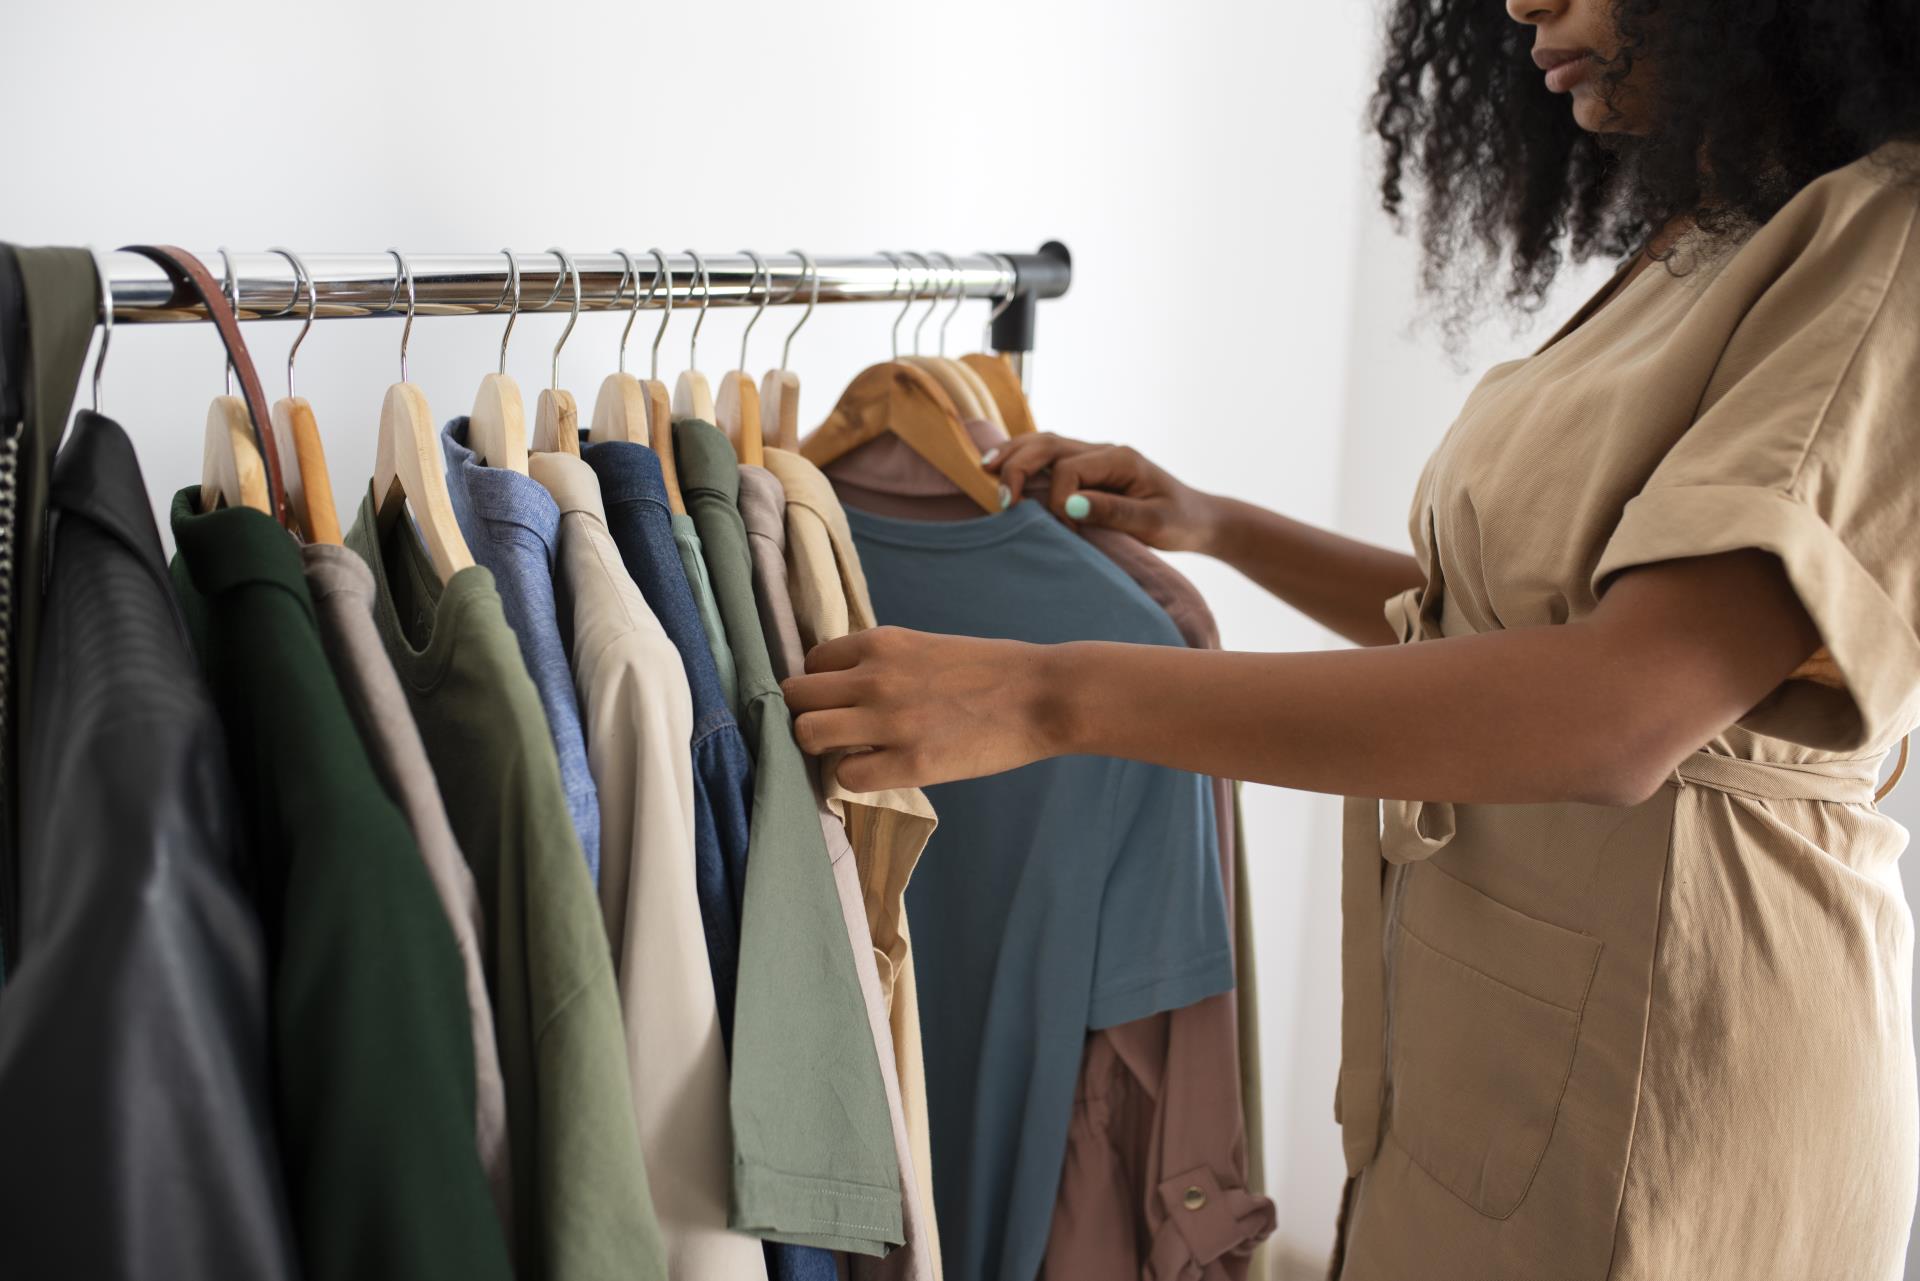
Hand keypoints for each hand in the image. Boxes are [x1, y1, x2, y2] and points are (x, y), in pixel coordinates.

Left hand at [781, 626, 1065, 790]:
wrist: (1042, 695)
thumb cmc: (992, 669)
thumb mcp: (927, 646)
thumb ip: (884, 661)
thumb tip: (846, 685)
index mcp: (882, 642)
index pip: (812, 661)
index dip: (820, 685)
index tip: (837, 701)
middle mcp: (875, 677)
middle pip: (795, 695)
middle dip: (807, 714)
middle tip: (833, 729)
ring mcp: (889, 721)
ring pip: (807, 733)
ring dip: (820, 746)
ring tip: (847, 752)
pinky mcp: (910, 763)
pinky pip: (844, 777)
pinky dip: (852, 777)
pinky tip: (877, 770)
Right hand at [985, 433, 1220, 552]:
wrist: (1198, 519)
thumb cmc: (1179, 521)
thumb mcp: (1153, 523)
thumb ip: (1112, 512)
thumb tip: (1070, 506)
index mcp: (1119, 458)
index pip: (1070, 469)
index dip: (1059, 500)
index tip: (1068, 531)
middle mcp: (1103, 451)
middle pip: (1049, 444)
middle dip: (1020, 467)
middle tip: (1002, 499)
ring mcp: (1094, 456)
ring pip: (1044, 444)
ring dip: (1014, 455)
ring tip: (985, 468)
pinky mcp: (1088, 469)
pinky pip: (1049, 457)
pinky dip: (1023, 459)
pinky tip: (1002, 466)